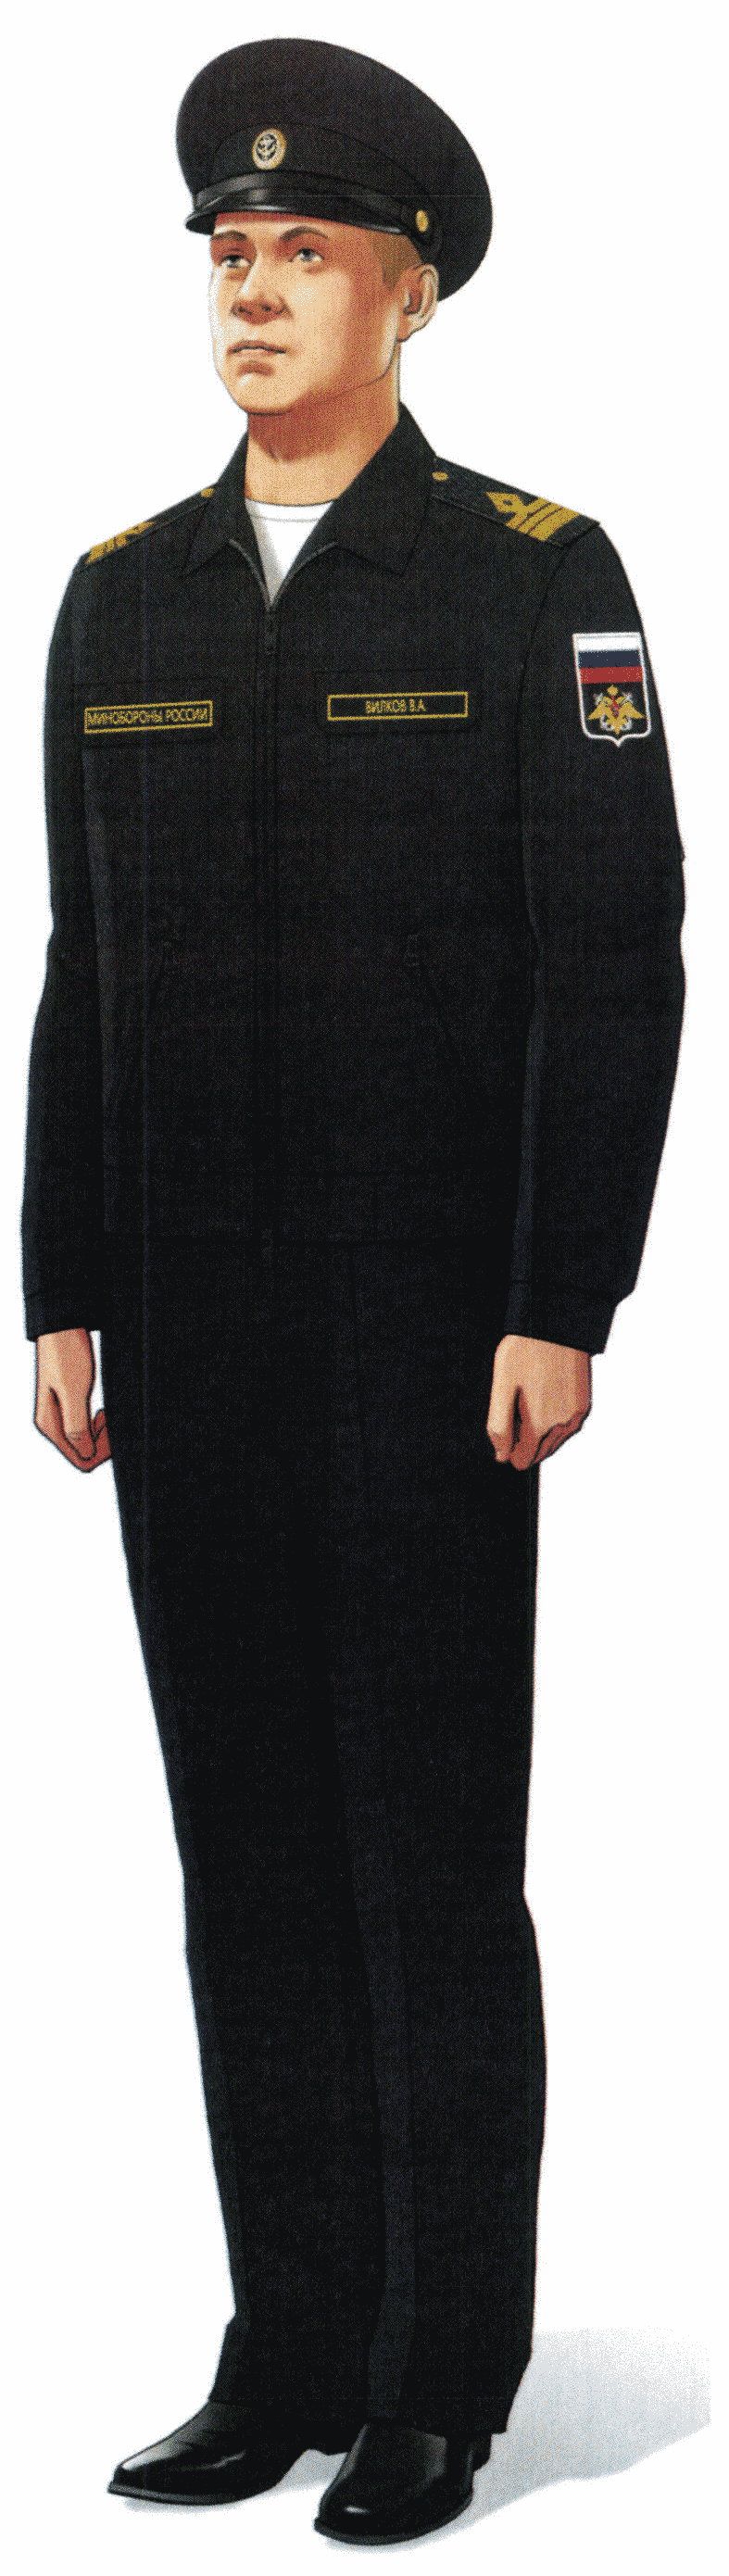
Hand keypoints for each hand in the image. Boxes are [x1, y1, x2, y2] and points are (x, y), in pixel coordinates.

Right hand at [34, 1328, 110, 1471]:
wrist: (64, 1325)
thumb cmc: (67, 1352)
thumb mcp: (74, 1391)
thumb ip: (77, 1427)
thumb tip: (85, 1456)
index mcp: (49, 1425)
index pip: (80, 1460)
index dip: (101, 1452)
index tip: (110, 1428)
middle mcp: (52, 1425)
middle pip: (84, 1453)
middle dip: (103, 1443)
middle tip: (110, 1418)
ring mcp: (60, 1416)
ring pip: (87, 1442)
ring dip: (102, 1434)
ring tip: (107, 1413)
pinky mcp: (69, 1406)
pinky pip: (86, 1429)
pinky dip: (99, 1425)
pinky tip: (104, 1412)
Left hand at [486, 1335, 590, 1470]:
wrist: (556, 1325)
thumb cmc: (524, 1351)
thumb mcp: (501, 1387)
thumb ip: (499, 1428)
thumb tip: (501, 1455)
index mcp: (540, 1426)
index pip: (522, 1460)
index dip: (509, 1446)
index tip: (506, 1422)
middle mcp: (563, 1426)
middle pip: (539, 1453)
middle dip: (525, 1439)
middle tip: (517, 1404)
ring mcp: (577, 1416)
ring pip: (555, 1441)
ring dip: (541, 1430)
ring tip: (532, 1396)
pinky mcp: (584, 1404)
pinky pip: (567, 1426)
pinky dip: (555, 1419)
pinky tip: (546, 1395)